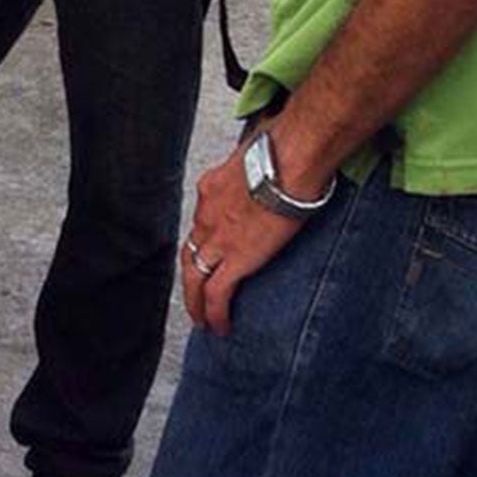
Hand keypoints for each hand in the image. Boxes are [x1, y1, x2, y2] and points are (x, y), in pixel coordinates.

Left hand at [180, 137, 307, 335]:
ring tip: (202, 321)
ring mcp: (218, 238)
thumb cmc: (280, 150)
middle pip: (190, 252)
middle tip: (193, 297)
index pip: (202, 220)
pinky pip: (217, 294)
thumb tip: (266, 164)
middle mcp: (206, 215)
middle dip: (190, 278)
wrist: (287, 161)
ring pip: (195, 277)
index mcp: (211, 189)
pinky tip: (219, 327)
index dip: (204, 242)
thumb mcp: (254, 154)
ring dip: (196, 302)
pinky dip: (215, 313)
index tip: (209, 255)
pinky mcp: (236, 258)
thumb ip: (253, 167)